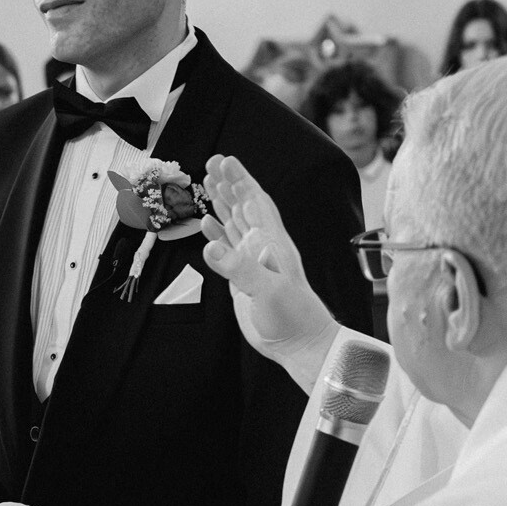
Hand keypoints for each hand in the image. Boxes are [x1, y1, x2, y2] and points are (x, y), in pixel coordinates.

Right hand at [199, 156, 336, 383]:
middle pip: (244, 206)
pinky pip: (228, 247)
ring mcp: (254, 261)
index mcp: (273, 243)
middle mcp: (263, 247)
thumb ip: (240, 269)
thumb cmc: (293, 317)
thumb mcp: (268, 291)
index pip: (255, 202)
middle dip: (229, 183)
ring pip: (235, 223)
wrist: (300, 344)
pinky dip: (217, 233)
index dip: (241, 180)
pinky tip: (206, 223)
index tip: (226, 160)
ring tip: (208, 182)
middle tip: (211, 162)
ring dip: (222, 202)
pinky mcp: (245, 277)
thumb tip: (210, 247)